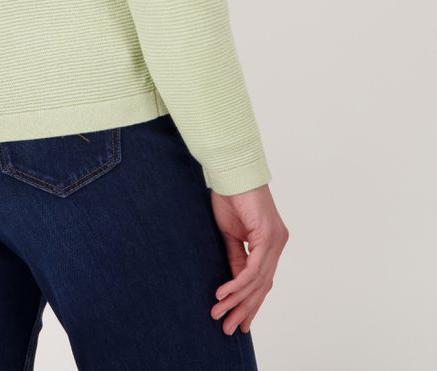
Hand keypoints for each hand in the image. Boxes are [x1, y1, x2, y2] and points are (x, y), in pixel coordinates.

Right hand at [209, 182, 288, 334]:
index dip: (250, 303)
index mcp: (271, 243)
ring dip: (237, 300)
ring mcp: (276, 240)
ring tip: (220, 315)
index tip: (239, 321)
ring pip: (258, 281)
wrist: (231, 171)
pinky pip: (252, 269)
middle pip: (263, 286)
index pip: (263, 280)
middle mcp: (278, 243)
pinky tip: (223, 294)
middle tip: (229, 328)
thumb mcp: (231, 235)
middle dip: (245, 309)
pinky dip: (237, 284)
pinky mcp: (268, 236)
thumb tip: (234, 284)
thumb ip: (236, 258)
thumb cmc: (231, 197)